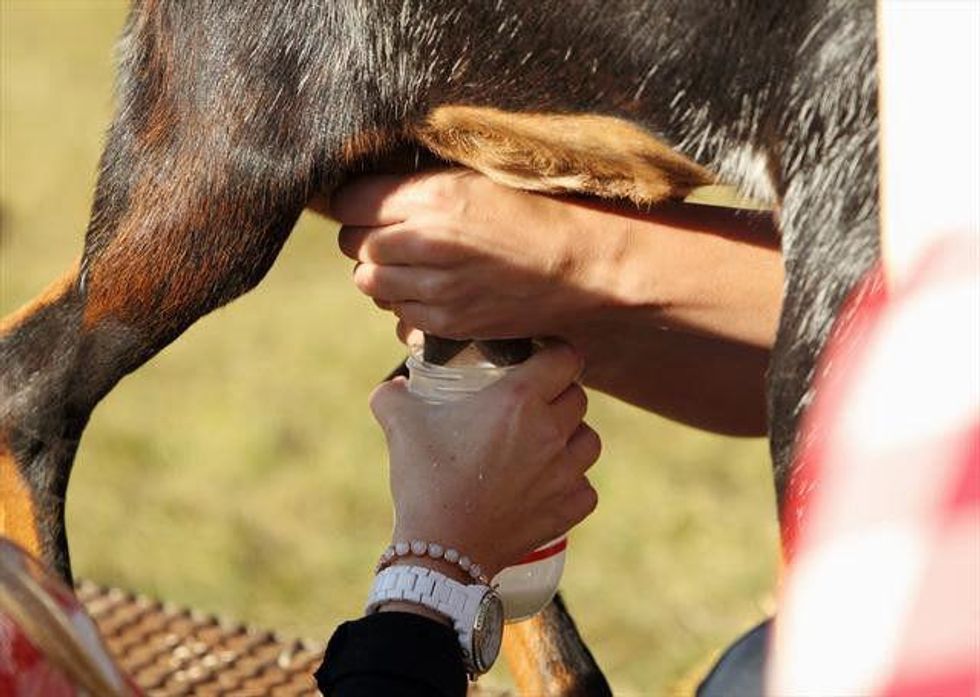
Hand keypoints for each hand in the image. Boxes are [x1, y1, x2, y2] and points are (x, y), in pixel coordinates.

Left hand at [333, 169, 625, 338]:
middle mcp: (425, 242)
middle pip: (354, 244)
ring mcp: (434, 288)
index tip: (366, 203)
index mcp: (431, 196)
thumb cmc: (532, 212)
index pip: (349, 201)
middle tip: (391, 233)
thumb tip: (372, 190)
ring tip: (409, 263)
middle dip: (365, 238)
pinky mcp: (446, 322)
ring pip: (368, 282)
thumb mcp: (475, 178)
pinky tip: (431, 288)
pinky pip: (397, 313)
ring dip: (380, 272)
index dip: (354, 202)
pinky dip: (404, 301)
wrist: (577, 265)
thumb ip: (420, 185)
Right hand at [370, 342, 599, 579]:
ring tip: (545, 443)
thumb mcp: (400, 424)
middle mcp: (550, 432)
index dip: (555, 354)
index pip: (565, 358)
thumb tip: (394, 385)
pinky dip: (572, 484)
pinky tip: (548, 484)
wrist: (440, 550)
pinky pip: (585, 487)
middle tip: (532, 404)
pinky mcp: (567, 510)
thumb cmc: (424, 480)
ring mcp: (564, 474)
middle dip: (559, 395)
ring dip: (572, 437)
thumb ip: (394, 395)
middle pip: (578, 397)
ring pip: (589, 440)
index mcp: (519, 400)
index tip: (541, 359)